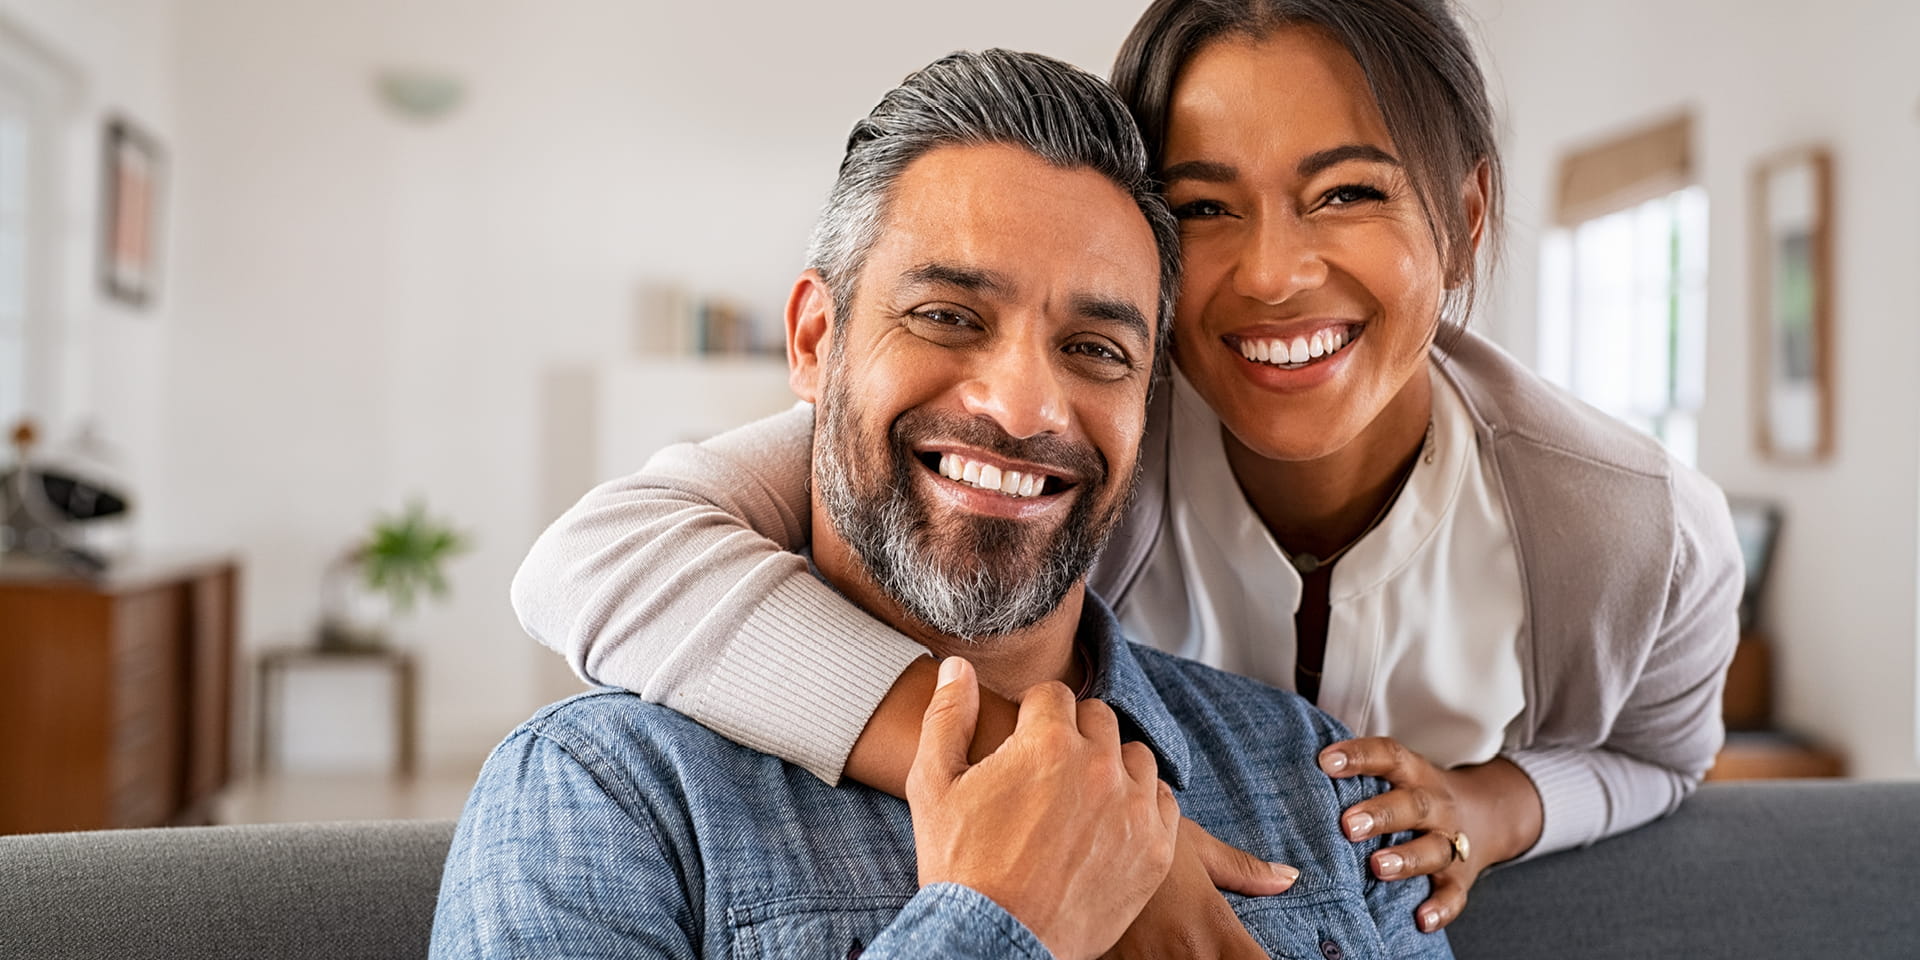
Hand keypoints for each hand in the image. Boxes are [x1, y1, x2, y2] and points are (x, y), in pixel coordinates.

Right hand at [908, 658, 1180, 959]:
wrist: (995, 942)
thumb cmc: (960, 866)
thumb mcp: (934, 784)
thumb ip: (946, 716)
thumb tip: (956, 668)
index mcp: (1048, 742)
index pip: (1053, 695)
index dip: (1031, 716)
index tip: (1022, 742)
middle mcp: (1099, 767)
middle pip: (1098, 719)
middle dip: (1072, 735)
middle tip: (1048, 772)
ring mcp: (1133, 809)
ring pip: (1135, 757)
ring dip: (1110, 766)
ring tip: (1080, 797)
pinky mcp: (1156, 850)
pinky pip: (1163, 802)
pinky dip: (1140, 805)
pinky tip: (1109, 823)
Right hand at [1101, 819, 1296, 959]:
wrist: (1076, 840)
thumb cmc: (1141, 840)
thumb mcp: (1196, 847)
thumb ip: (1244, 869)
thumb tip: (1290, 877)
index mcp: (1214, 928)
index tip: (1261, 951)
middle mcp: (1187, 955)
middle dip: (1223, 958)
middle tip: (1211, 942)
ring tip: (1182, 944)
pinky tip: (1157, 950)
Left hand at [1320, 737, 1543, 931]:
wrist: (1486, 816)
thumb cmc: (1416, 795)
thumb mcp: (1397, 775)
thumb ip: (1358, 774)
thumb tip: (1294, 769)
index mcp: (1414, 774)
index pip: (1389, 756)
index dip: (1359, 756)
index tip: (1326, 761)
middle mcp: (1436, 806)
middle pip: (1414, 805)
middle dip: (1381, 814)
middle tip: (1348, 825)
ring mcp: (1451, 841)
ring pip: (1434, 849)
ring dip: (1407, 859)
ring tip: (1378, 867)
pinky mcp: (1460, 877)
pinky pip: (1454, 894)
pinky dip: (1440, 908)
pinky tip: (1421, 918)